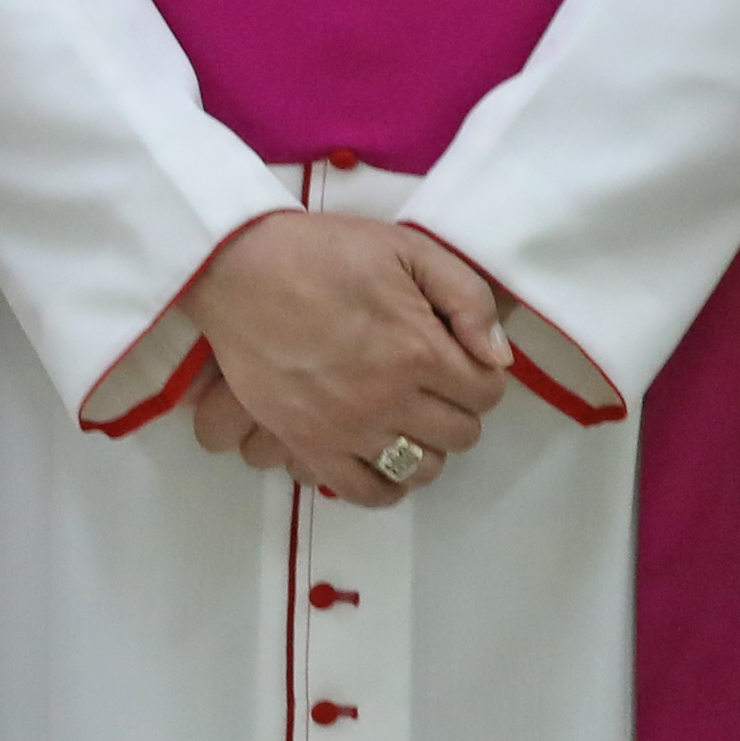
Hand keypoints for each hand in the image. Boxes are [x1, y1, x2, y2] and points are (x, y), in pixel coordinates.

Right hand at [188, 214, 506, 506]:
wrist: (240, 270)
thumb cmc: (326, 252)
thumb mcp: (409, 248)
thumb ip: (467, 298)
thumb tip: (499, 358)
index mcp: (420, 350)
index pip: (486, 393)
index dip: (482, 376)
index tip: (461, 361)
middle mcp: (390, 400)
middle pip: (461, 434)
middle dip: (460, 409)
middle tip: (435, 385)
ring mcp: (349, 429)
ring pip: (421, 468)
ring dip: (428, 445)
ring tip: (410, 417)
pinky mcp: (310, 445)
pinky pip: (366, 492)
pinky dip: (387, 485)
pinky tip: (385, 458)